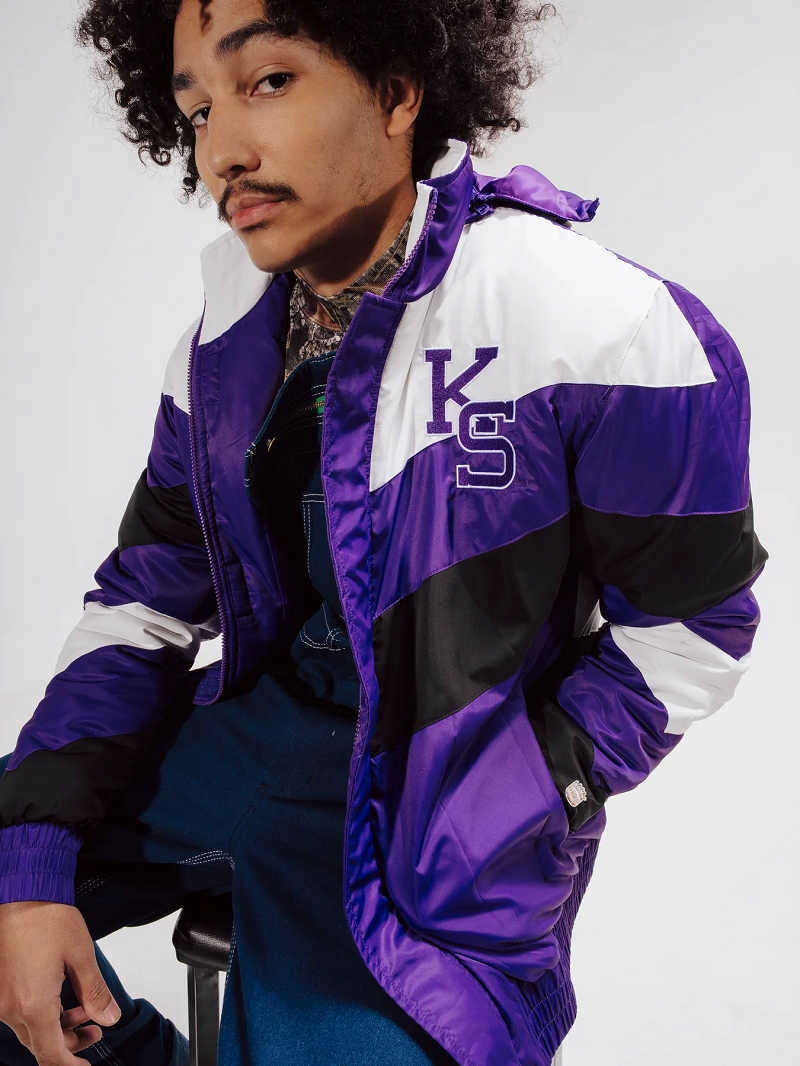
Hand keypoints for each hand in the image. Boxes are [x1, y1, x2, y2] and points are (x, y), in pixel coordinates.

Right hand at [0, 901, 120, 1063]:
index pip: (51, 1055)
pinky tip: (62, 995)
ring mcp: (1, 998)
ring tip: (84, 1009)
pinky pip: (20, 1011)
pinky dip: (42, 1011)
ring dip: (57, 1025)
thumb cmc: (47, 918)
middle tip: (95, 1030)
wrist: (21, 894)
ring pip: (30, 1027)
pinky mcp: (0, 985)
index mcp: (33, 1006)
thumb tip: (108, 1017)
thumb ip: (95, 992)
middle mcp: (11, 1007)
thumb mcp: (82, 956)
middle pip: (40, 1043)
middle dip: (69, 1042)